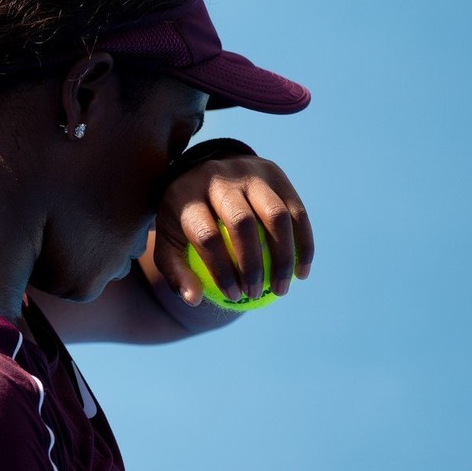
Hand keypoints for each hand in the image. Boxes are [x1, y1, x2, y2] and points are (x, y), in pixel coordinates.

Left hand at [152, 155, 312, 306]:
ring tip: (280, 289)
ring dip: (283, 258)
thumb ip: (175, 272)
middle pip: (242, 222)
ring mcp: (248, 171)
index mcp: (186, 192)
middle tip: (255, 294)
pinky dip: (303, 244)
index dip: (222, 270)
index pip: (207, 235)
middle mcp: (218, 176)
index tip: (232, 296)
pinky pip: (296, 212)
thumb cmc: (186, 218)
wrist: (204, 174)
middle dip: (252, 265)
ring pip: (276, 215)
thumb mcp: (169, 242)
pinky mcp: (274, 173)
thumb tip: (194, 299)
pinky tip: (301, 273)